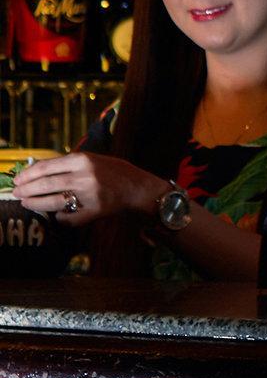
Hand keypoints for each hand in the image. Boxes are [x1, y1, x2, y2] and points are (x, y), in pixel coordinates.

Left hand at [8, 151, 167, 226]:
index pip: (45, 167)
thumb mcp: (91, 160)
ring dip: (36, 204)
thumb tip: (36, 170)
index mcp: (82, 160)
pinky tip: (55, 215)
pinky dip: (59, 217)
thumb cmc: (114, 171)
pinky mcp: (95, 211)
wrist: (139, 187)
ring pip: (53, 202)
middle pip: (45, 185)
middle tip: (16, 194)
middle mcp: (85, 176)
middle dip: (26, 191)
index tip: (17, 180)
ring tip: (27, 204)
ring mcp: (90, 195)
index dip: (27, 175)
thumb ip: (67, 164)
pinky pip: (69, 217)